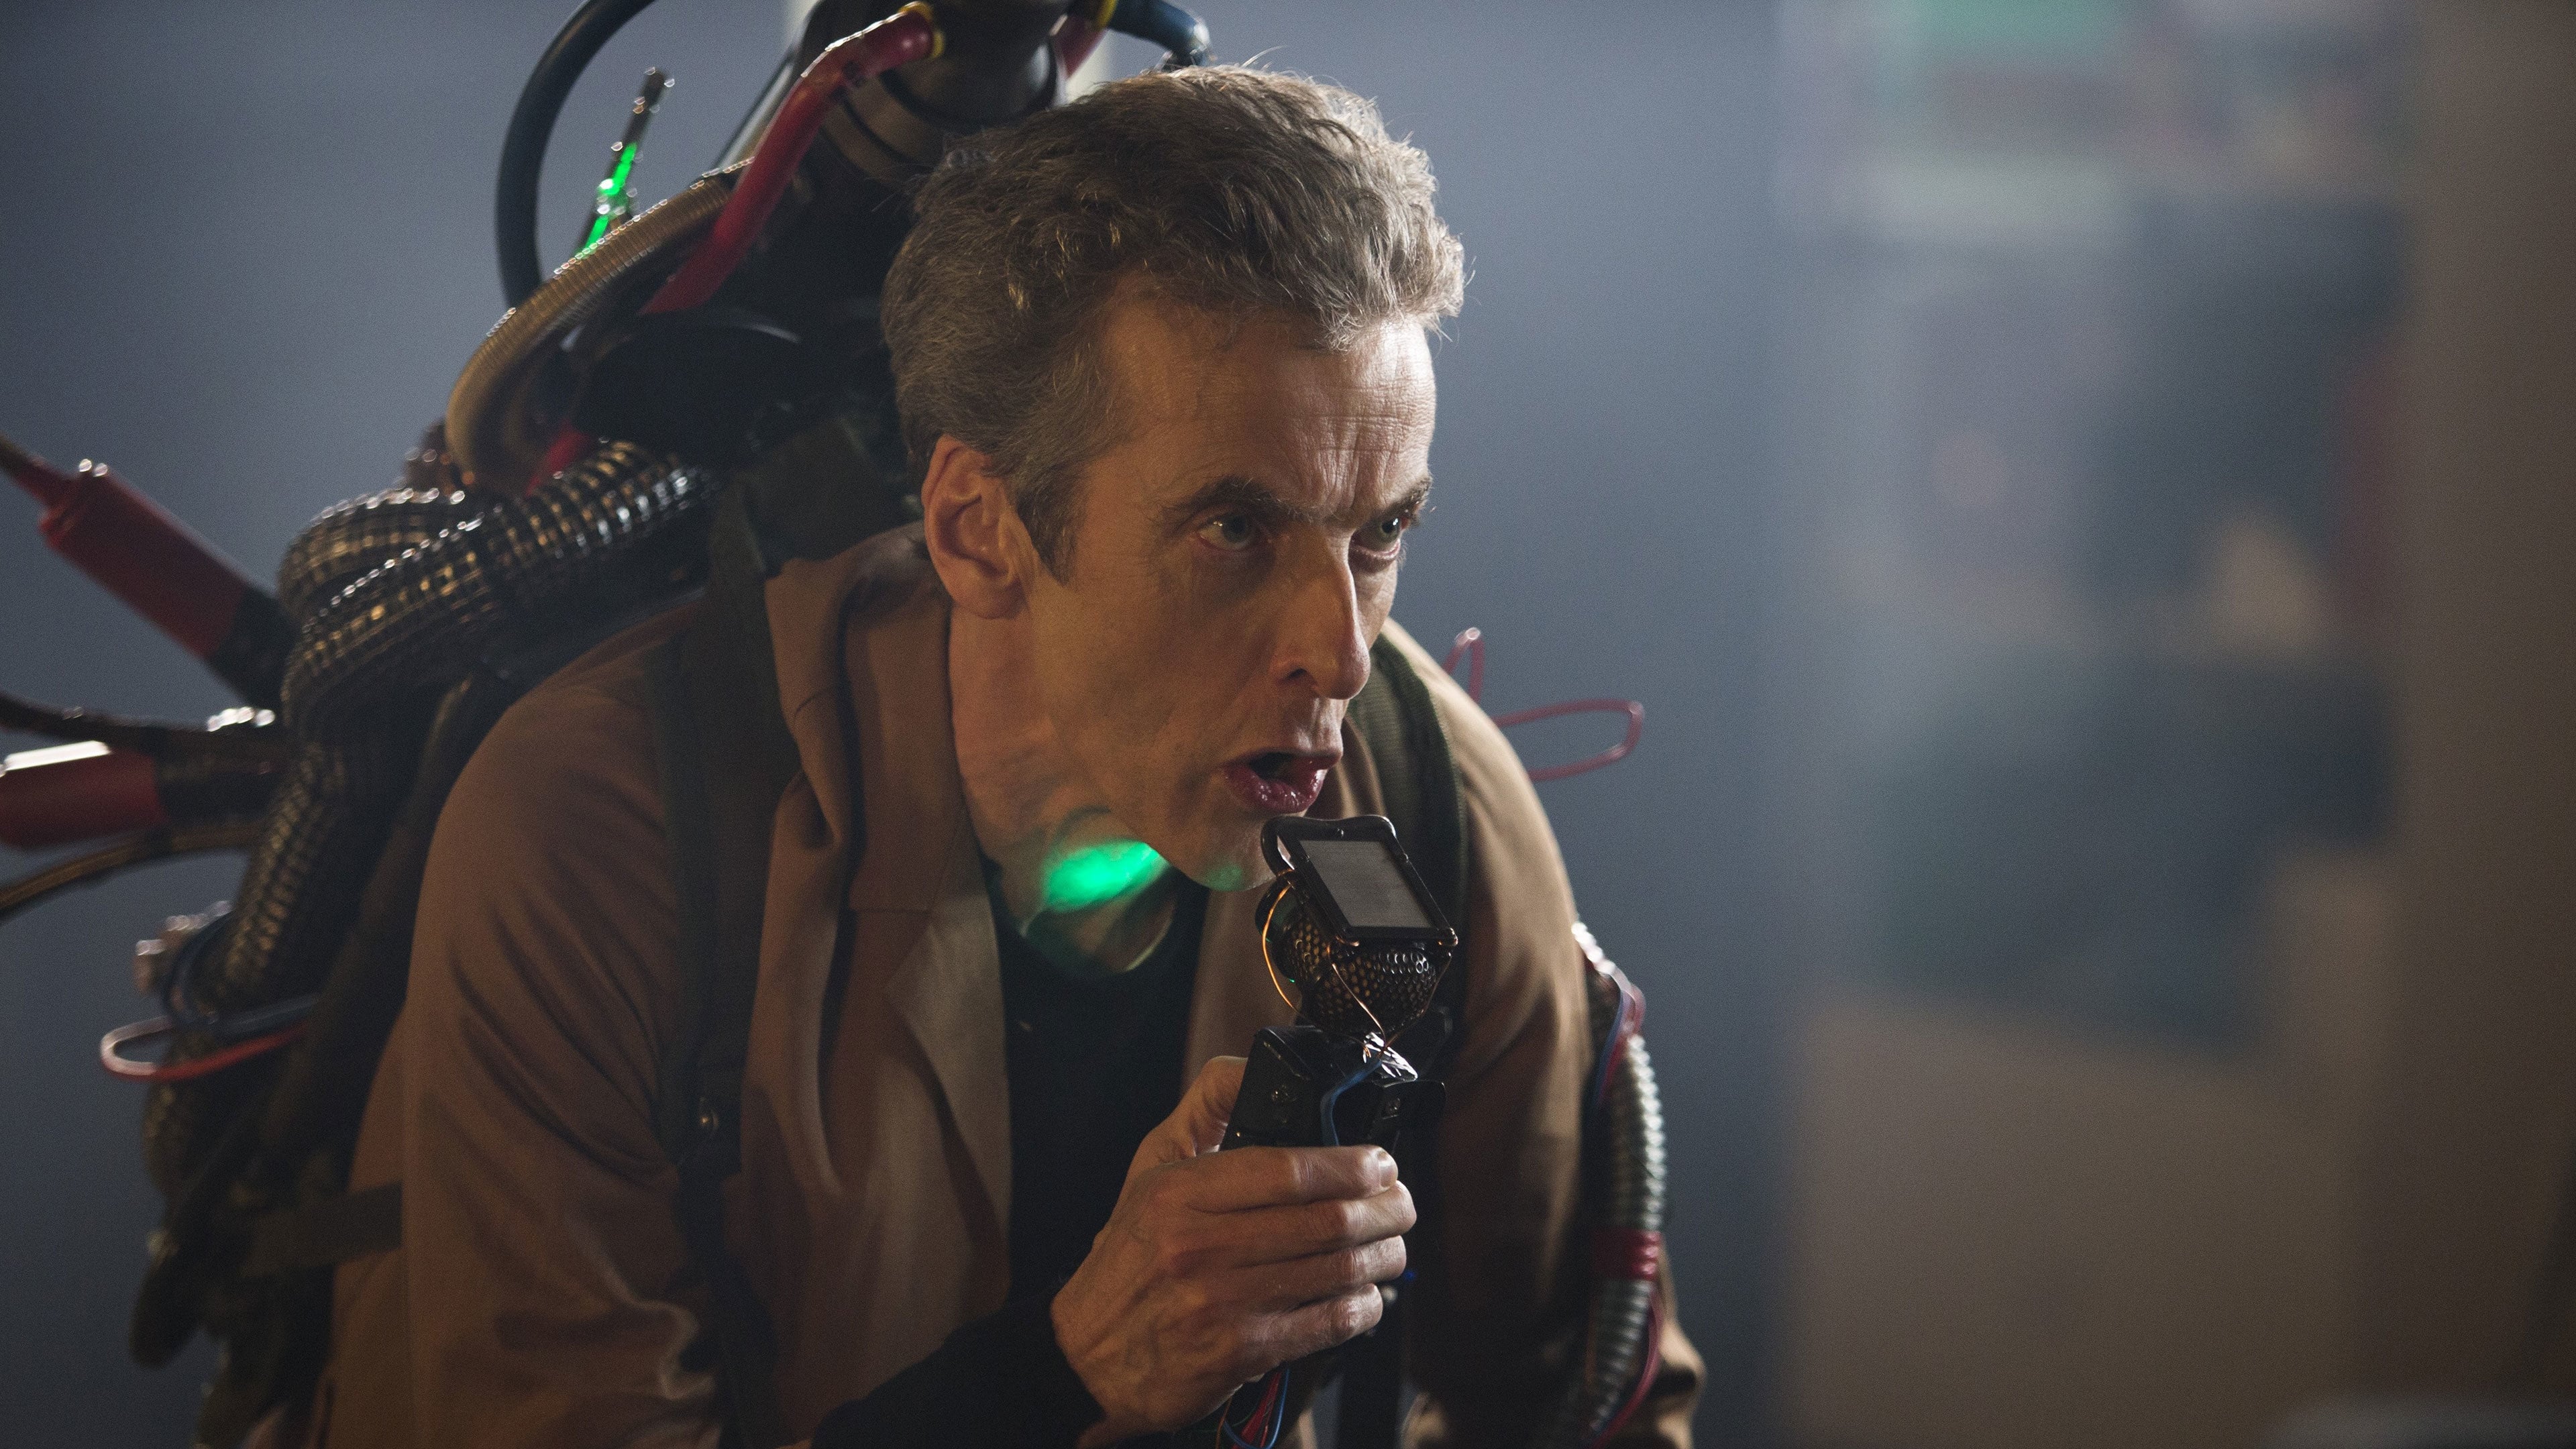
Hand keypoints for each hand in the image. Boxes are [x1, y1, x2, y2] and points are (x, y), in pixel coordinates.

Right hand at [1052, 1056, 1415, 1443]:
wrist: (1087, 1355)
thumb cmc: (1132, 1256)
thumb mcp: (1151, 1169)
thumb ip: (1206, 1111)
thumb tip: (1255, 1065)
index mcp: (1181, 1192)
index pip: (1289, 1170)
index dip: (1352, 1165)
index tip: (1381, 1163)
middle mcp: (1200, 1246)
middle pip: (1328, 1221)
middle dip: (1386, 1210)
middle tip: (1402, 1204)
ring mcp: (1222, 1303)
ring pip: (1338, 1271)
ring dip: (1383, 1257)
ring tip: (1392, 1246)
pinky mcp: (1240, 1353)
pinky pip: (1328, 1324)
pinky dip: (1361, 1307)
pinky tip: (1365, 1295)